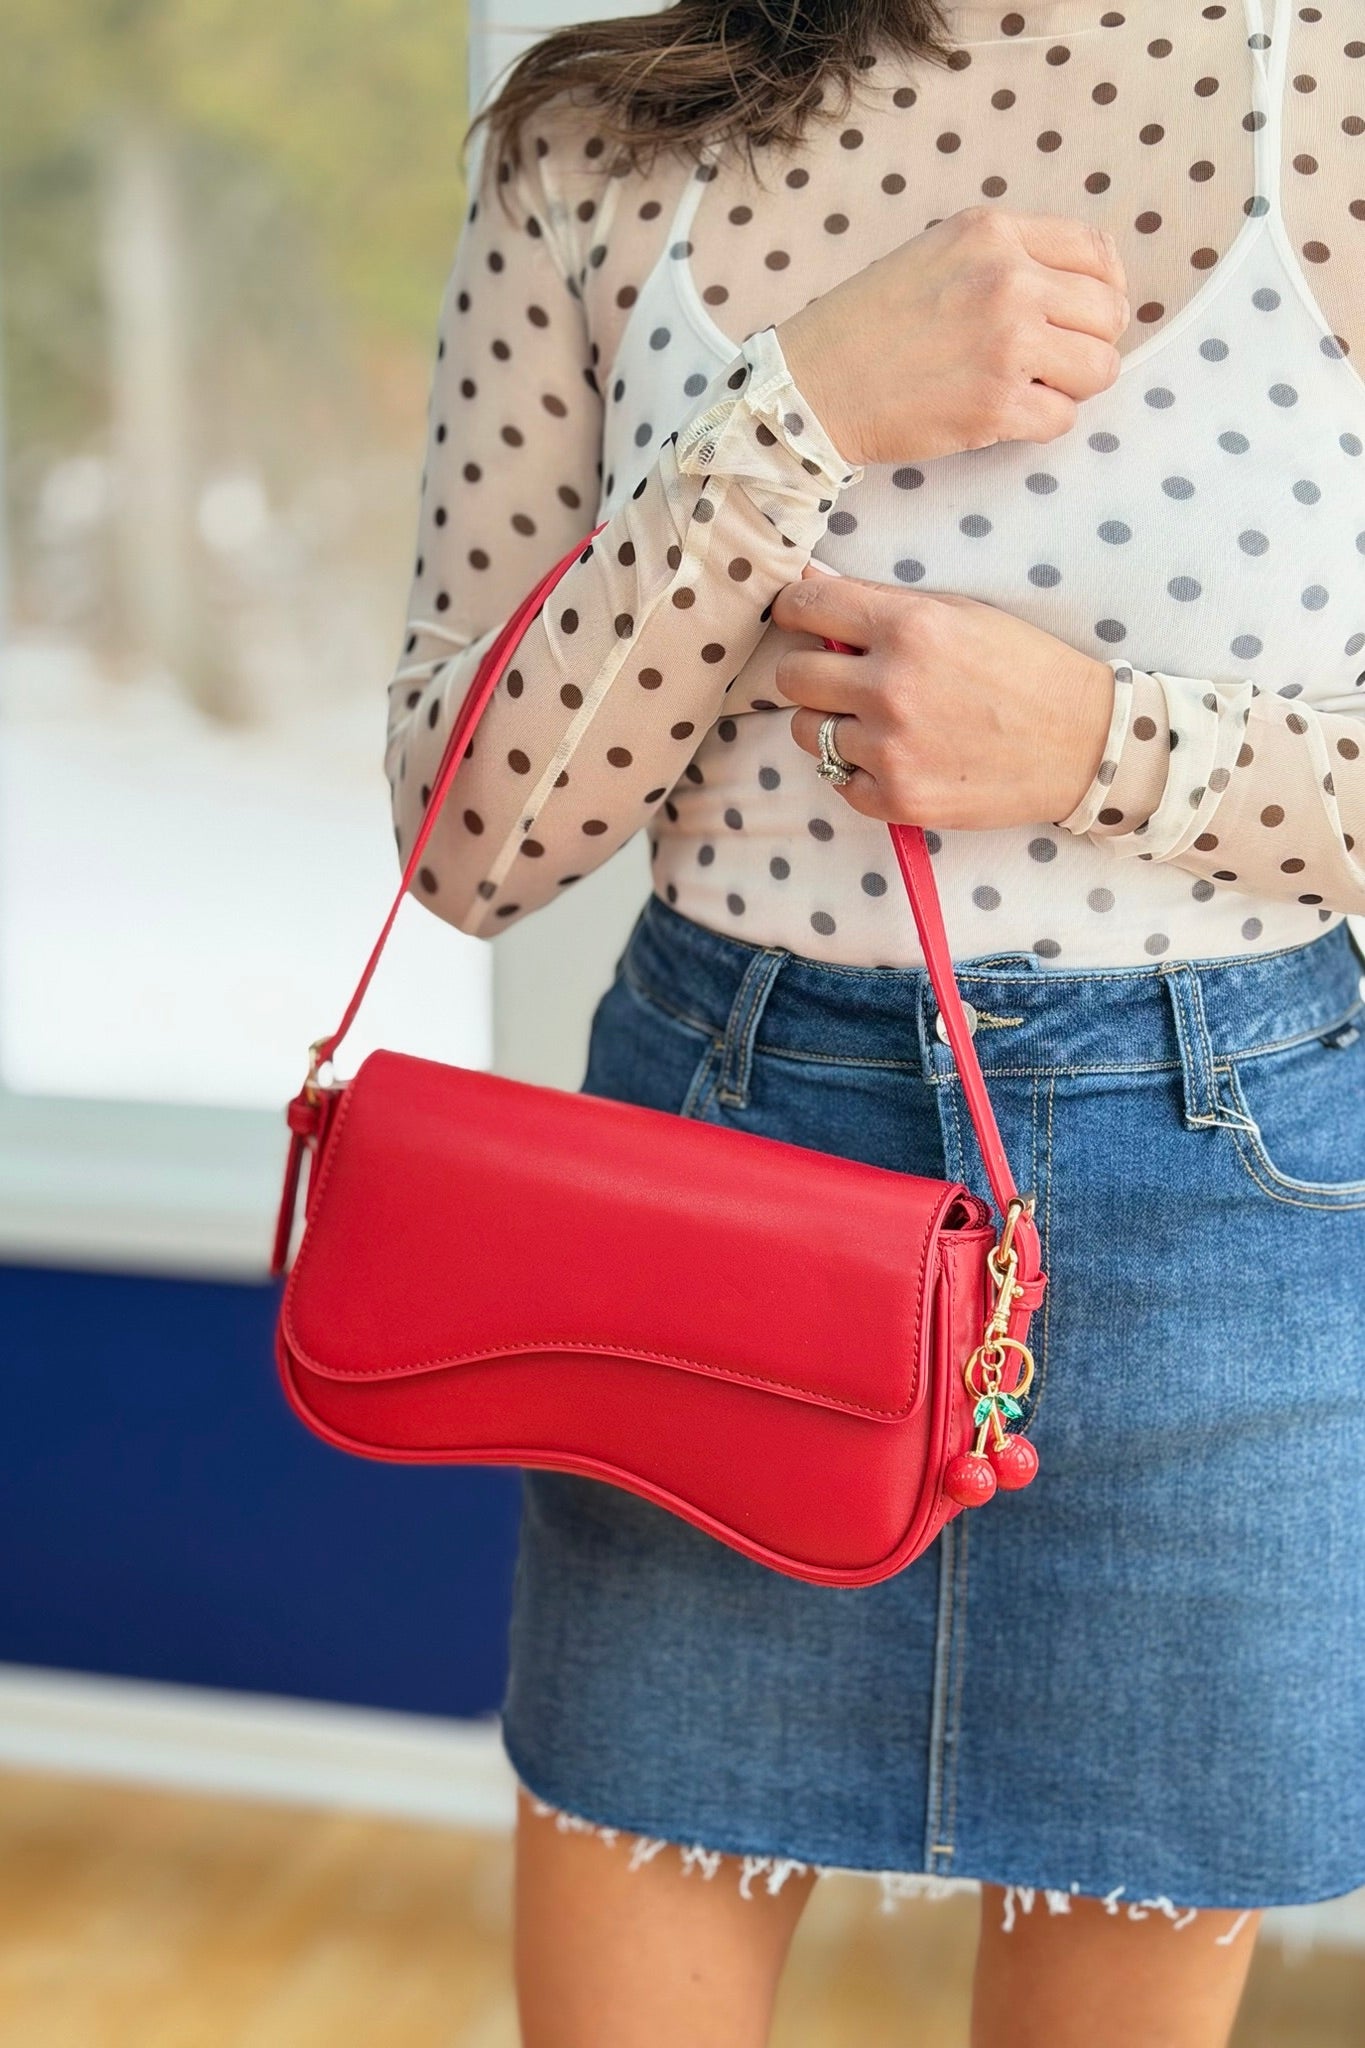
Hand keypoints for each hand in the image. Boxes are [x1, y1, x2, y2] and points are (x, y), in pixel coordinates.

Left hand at [770, 565, 1115, 830]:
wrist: (1083, 744)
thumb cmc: (1024, 669)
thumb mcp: (961, 613)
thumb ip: (881, 600)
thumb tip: (810, 579)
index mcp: (910, 628)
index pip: (806, 606)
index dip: (794, 609)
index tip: (800, 618)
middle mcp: (892, 687)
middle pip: (793, 676)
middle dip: (810, 671)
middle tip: (841, 676)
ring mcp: (892, 749)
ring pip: (808, 731)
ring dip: (831, 722)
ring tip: (877, 720)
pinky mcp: (898, 799)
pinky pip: (838, 780)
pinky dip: (857, 769)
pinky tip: (896, 756)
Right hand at [776, 205, 1129, 468]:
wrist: (812, 385)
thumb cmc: (866, 325)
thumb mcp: (937, 253)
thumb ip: (1005, 257)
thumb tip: (1076, 287)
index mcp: (993, 234)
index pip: (1097, 254)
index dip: (1102, 291)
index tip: (1082, 317)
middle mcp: (1008, 281)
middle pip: (1108, 315)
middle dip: (1088, 344)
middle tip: (1049, 363)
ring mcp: (1007, 345)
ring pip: (1099, 369)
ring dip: (1072, 387)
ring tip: (1027, 389)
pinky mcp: (997, 405)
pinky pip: (1063, 419)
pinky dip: (1040, 424)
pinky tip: (1001, 415)